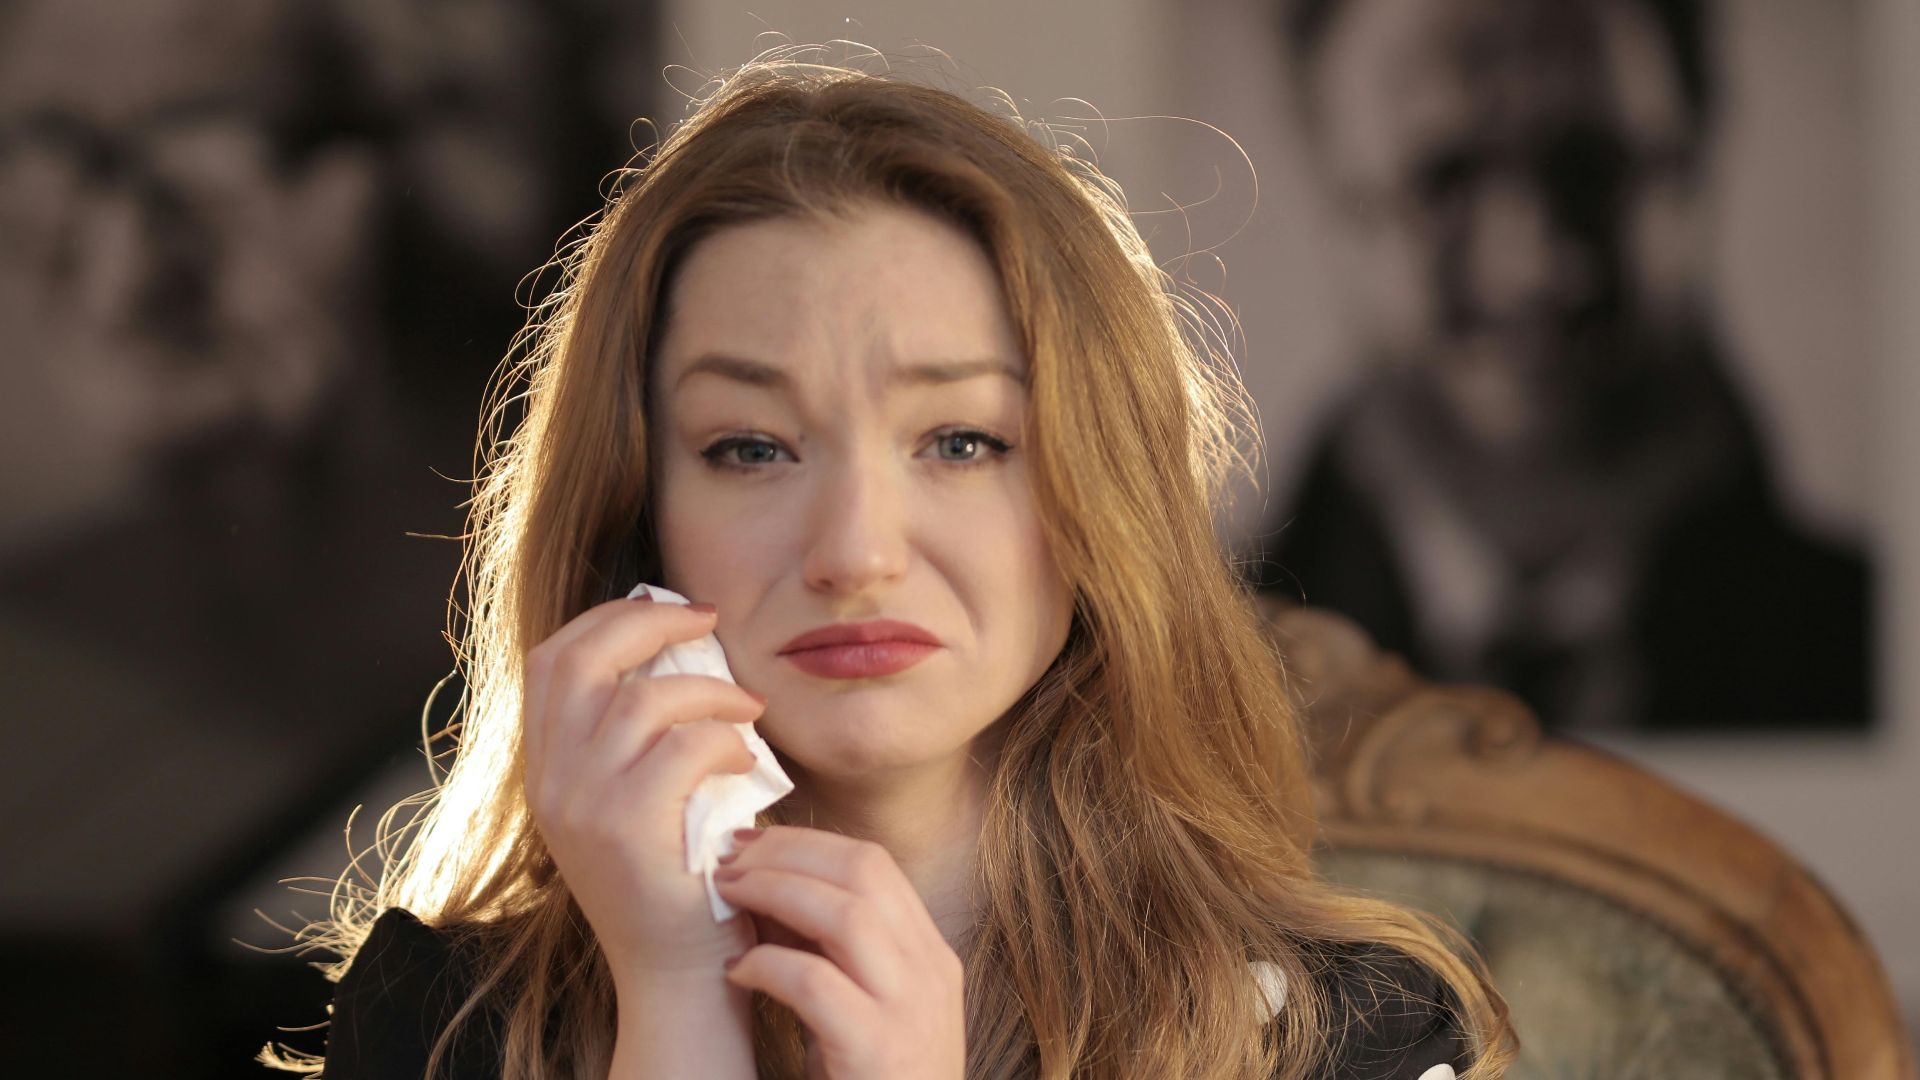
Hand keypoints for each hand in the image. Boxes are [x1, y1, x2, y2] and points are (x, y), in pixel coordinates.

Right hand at [522, 596, 765, 979]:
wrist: (677, 971)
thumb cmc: (678, 875)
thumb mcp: (637, 794)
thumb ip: (638, 733)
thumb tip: (681, 644)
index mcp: (546, 766)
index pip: (551, 658)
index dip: (608, 618)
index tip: (667, 609)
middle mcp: (551, 780)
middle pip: (581, 658)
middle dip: (651, 624)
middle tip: (711, 622)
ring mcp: (582, 804)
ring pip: (641, 699)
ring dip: (710, 690)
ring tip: (750, 710)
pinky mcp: (627, 829)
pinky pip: (684, 748)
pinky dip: (726, 741)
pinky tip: (750, 763)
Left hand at [713, 826, 965, 1079]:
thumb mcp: (863, 1009)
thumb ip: (831, 953)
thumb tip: (763, 889)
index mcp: (929, 956)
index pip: (875, 864)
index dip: (807, 842)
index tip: (751, 843)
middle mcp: (930, 973)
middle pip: (864, 870)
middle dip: (787, 852)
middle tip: (727, 859)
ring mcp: (911, 1012)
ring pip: (847, 914)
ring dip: (775, 892)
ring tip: (726, 897)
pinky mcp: (878, 1052)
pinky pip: (817, 984)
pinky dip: (769, 965)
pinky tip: (736, 971)